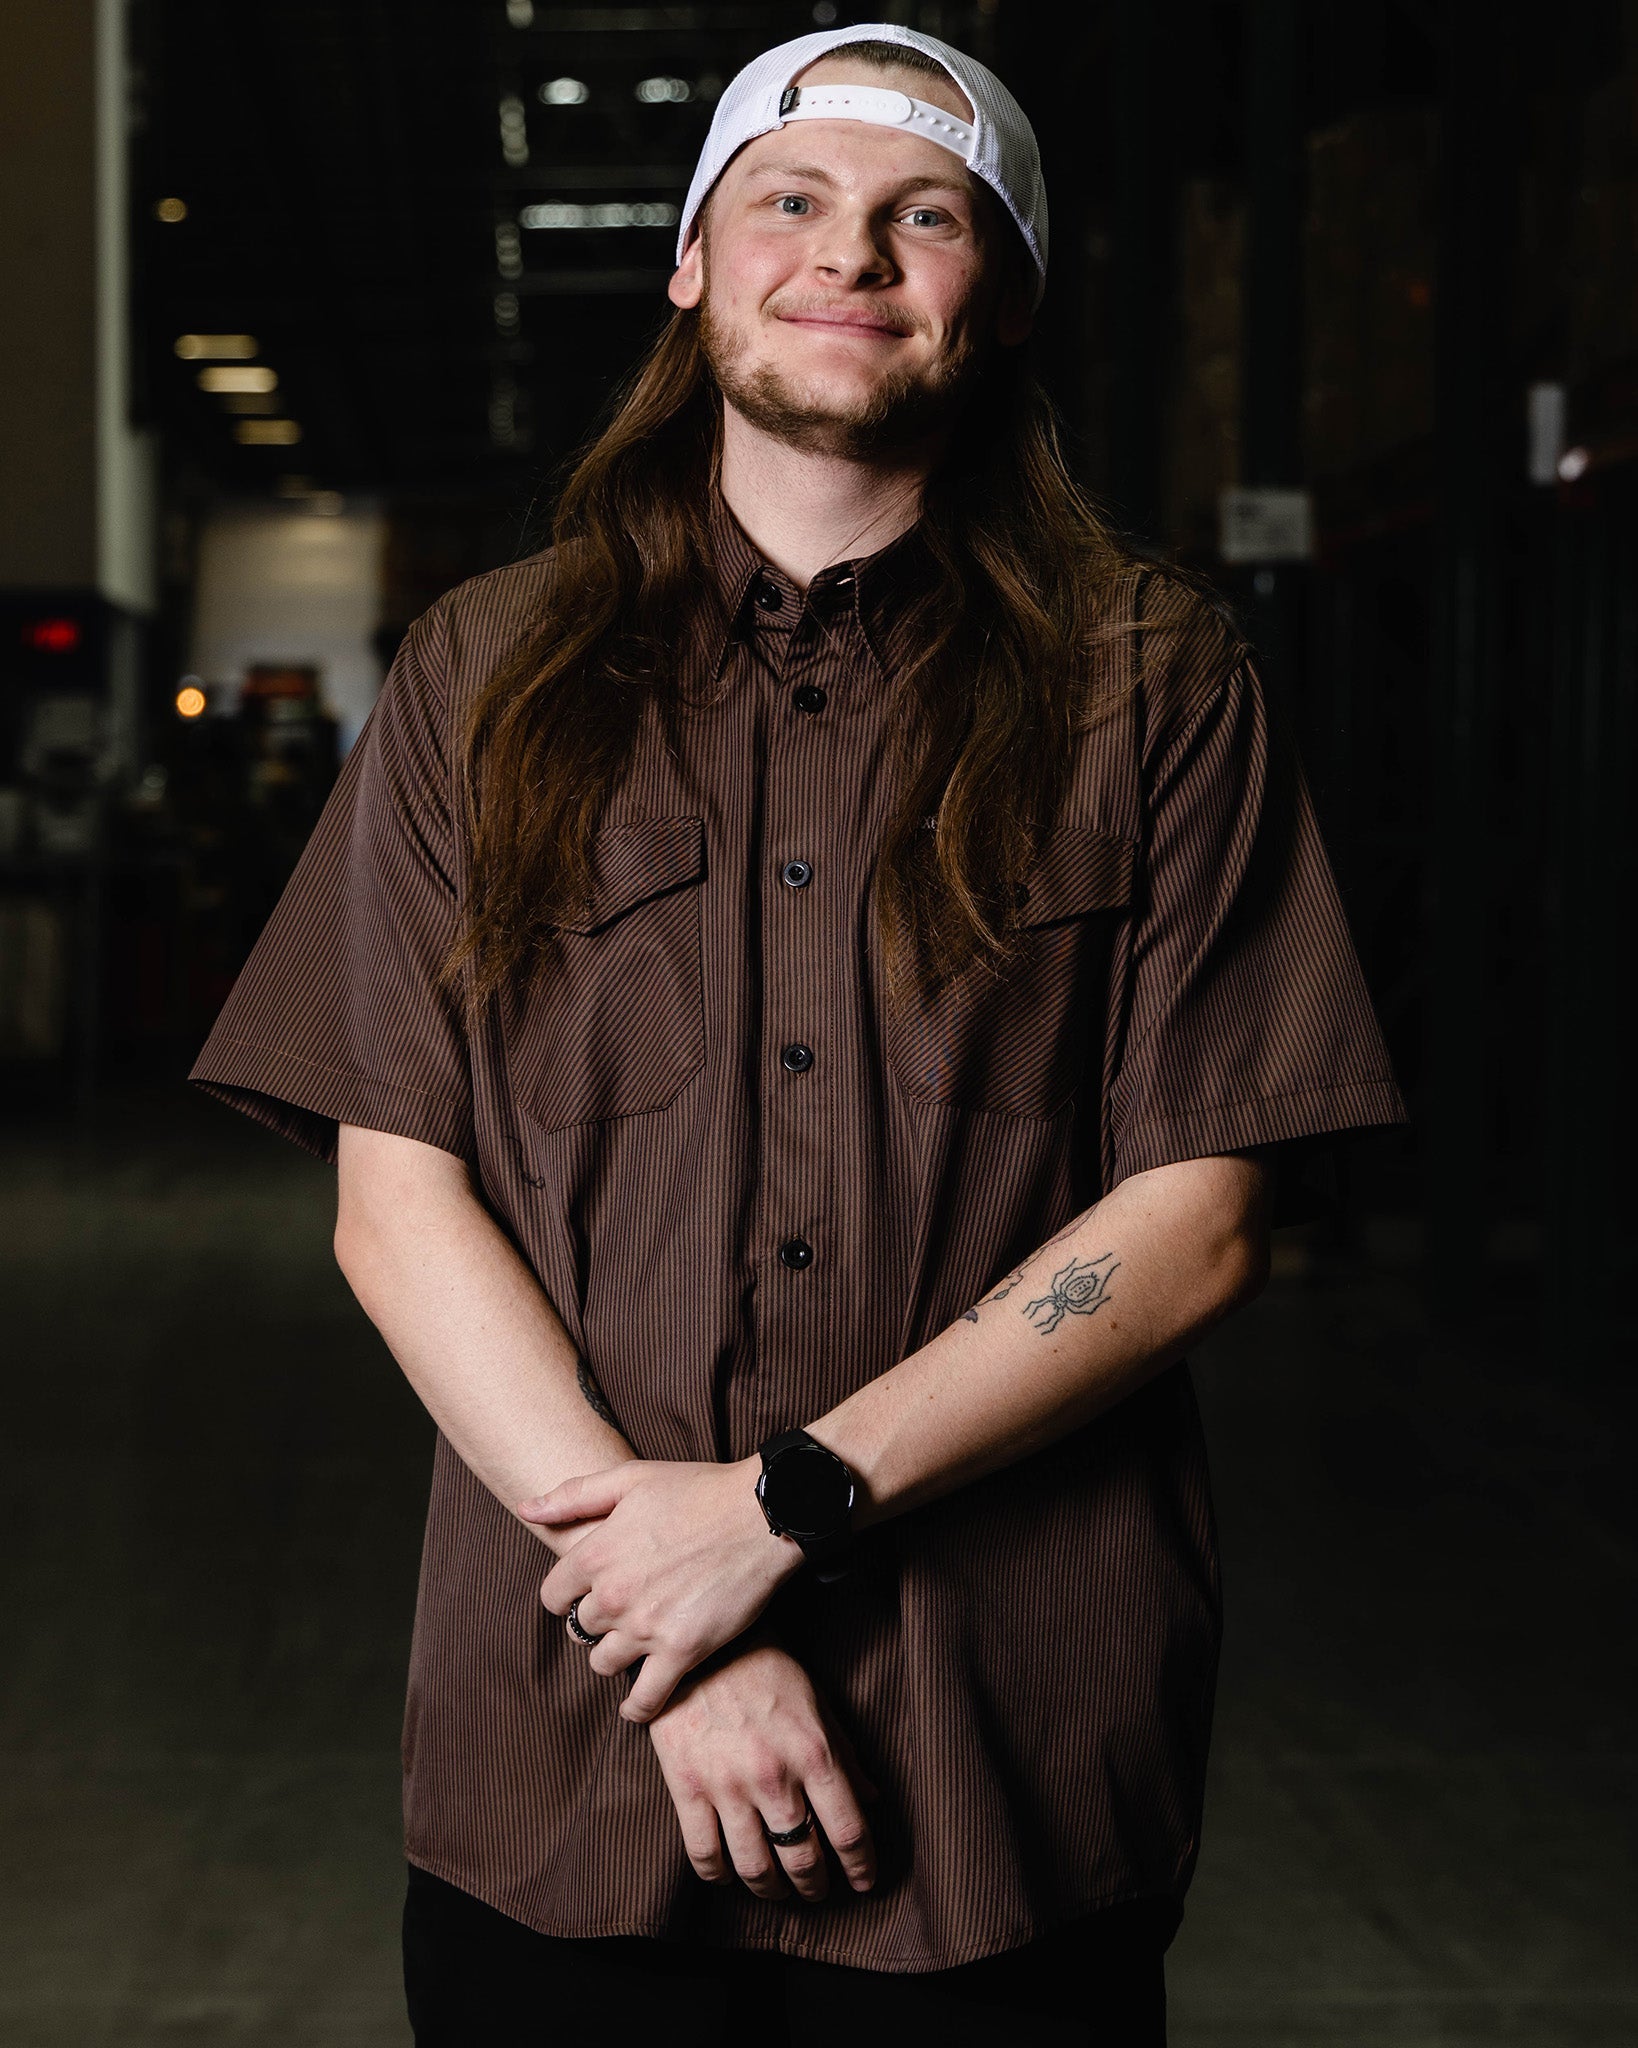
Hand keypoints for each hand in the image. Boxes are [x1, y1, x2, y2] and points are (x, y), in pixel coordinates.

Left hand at [519, 1457, 804, 1722]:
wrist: (762, 1515)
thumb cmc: (699, 1490)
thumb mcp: (631, 1479)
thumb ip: (574, 1496)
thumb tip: (526, 1509)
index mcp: (596, 1554)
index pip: (552, 1596)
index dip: (568, 1595)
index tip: (587, 1593)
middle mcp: (614, 1595)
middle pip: (580, 1629)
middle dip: (598, 1621)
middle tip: (624, 1611)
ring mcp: (646, 1627)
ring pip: (604, 1663)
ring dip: (616, 1656)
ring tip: (637, 1643)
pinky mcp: (682, 1652)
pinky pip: (644, 1699)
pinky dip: (638, 1706)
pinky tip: (640, 1702)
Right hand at [647, 1629, 878, 1902]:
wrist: (700, 1641)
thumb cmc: (765, 1666)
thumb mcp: (816, 1702)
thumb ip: (845, 1754)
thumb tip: (873, 1799)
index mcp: (813, 1753)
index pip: (848, 1831)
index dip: (862, 1866)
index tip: (865, 1881)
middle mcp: (773, 1777)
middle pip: (804, 1859)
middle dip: (816, 1884)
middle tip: (818, 1890)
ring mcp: (727, 1785)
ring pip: (755, 1868)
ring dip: (771, 1890)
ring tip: (777, 1890)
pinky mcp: (687, 1787)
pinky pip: (704, 1854)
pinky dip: (719, 1876)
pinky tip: (729, 1874)